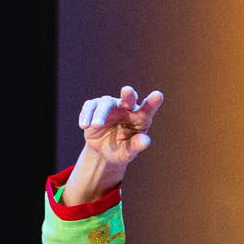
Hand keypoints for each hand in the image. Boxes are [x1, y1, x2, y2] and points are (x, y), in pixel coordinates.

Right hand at [63, 86, 165, 207]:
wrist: (103, 150)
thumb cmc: (121, 149)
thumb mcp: (128, 152)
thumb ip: (136, 146)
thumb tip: (145, 141)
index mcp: (140, 117)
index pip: (148, 108)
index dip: (153, 102)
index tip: (158, 95)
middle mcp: (126, 108)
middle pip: (129, 98)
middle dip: (128, 94)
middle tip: (127, 91)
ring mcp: (110, 106)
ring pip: (106, 103)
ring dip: (101, 113)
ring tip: (96, 126)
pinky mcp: (95, 107)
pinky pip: (90, 106)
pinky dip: (87, 115)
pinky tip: (84, 126)